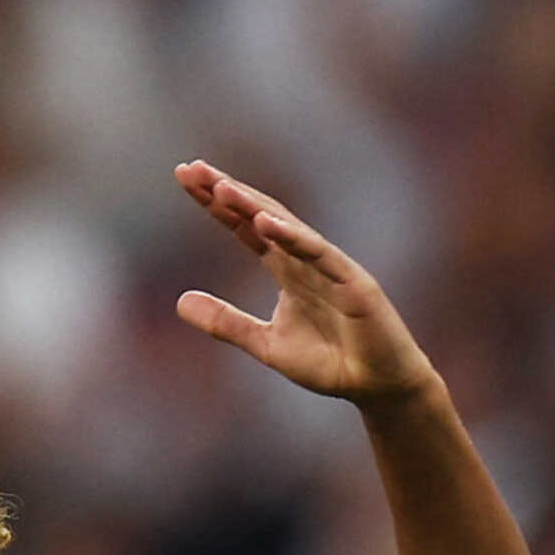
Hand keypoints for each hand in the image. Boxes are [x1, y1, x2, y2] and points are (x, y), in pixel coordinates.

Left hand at [173, 161, 438, 406]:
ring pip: (287, 227)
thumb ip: (225, 322)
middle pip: (261, 215)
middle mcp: (305, 259)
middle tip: (190, 169)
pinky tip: (264, 222)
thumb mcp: (265, 344)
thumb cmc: (329, 363)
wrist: (376, 386)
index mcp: (286, 269)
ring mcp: (330, 266)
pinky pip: (318, 253)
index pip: (245, 228)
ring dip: (253, 206)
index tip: (184, 179)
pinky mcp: (352, 282)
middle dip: (227, 191)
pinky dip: (292, 237)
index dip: (216, 205)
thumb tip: (178, 301)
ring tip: (220, 187)